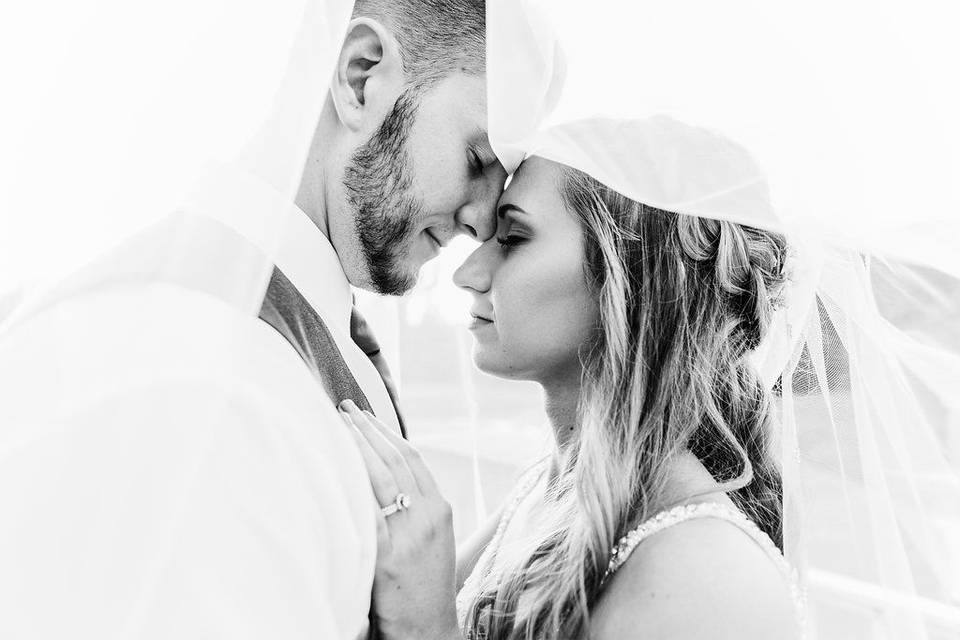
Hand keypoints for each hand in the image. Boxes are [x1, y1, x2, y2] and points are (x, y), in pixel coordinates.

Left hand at [339, 400, 460, 639]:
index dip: (387, 432)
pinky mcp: (390, 556)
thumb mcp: (432, 541)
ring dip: (357, 445)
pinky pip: (368, 511)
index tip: (366, 414)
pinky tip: (335, 467)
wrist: (429, 630)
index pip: (411, 457)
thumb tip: (382, 483)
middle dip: (368, 429)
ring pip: (382, 476)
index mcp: (441, 509)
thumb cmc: (425, 588)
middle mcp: (429, 515)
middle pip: (395, 459)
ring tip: (336, 424)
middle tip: (344, 408)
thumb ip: (414, 511)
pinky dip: (351, 483)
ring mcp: (411, 535)